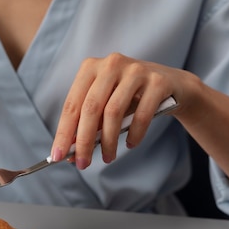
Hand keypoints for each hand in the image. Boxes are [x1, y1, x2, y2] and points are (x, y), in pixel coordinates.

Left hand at [51, 53, 182, 168]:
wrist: (171, 85)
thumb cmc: (129, 99)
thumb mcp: (105, 108)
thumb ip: (87, 126)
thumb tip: (69, 153)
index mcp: (90, 68)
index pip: (71, 105)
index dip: (63, 133)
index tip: (57, 156)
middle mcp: (111, 64)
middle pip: (90, 108)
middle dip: (84, 141)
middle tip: (83, 164)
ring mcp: (136, 70)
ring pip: (113, 112)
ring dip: (108, 141)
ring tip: (107, 157)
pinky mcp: (158, 81)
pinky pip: (142, 114)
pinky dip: (134, 134)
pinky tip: (130, 144)